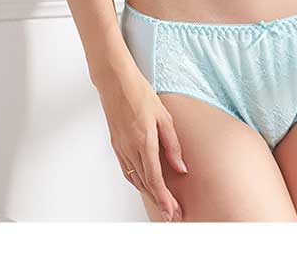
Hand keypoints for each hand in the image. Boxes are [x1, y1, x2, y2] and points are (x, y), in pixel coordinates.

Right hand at [97, 66, 188, 220]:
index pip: (155, 179)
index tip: (172, 212)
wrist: (115, 81)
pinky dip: (137, 182)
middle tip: (172, 215)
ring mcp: (120, 147)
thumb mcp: (163, 116)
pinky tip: (145, 185)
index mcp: (144, 140)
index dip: (164, 199)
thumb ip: (173, 144)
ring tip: (161, 204)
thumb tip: (181, 168)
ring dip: (148, 194)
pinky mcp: (115, 145)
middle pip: (145, 184)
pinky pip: (127, 170)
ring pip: (135, 179)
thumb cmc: (140, 93)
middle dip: (159, 202)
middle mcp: (130, 148)